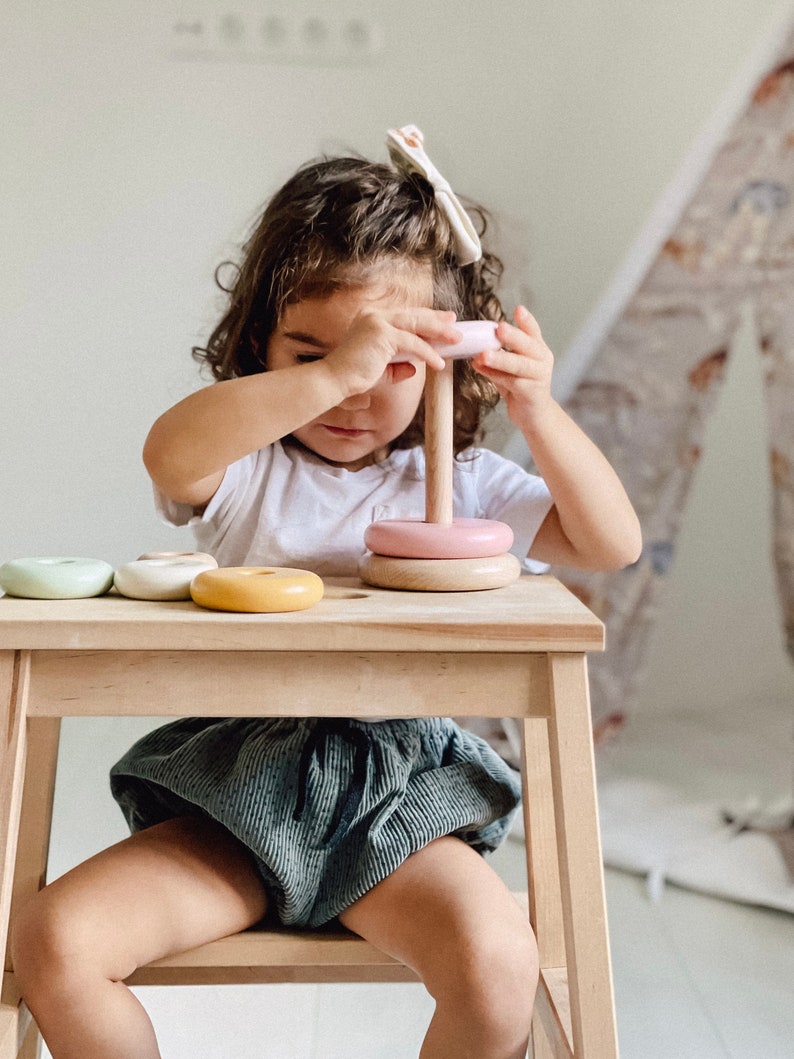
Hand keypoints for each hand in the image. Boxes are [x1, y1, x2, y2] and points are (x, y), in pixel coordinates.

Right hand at [320, 306, 455, 393]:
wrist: (335, 380)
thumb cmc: (353, 376)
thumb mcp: (380, 368)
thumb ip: (397, 365)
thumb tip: (414, 368)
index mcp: (371, 318)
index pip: (404, 315)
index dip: (425, 317)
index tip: (442, 320)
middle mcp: (374, 315)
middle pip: (413, 314)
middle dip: (436, 319)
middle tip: (454, 322)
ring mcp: (377, 322)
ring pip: (416, 324)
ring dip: (438, 332)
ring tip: (454, 339)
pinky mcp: (381, 334)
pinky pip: (412, 342)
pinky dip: (427, 352)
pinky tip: (438, 362)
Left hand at [472, 306, 554, 428]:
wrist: (533, 415)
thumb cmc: (520, 386)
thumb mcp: (512, 366)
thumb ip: (499, 354)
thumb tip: (476, 347)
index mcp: (538, 349)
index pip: (533, 331)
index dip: (527, 321)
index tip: (519, 309)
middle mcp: (542, 360)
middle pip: (528, 345)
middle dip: (513, 336)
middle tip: (499, 328)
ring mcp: (539, 376)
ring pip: (518, 365)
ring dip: (500, 359)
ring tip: (483, 355)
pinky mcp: (531, 392)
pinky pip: (510, 382)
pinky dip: (493, 375)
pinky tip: (480, 369)